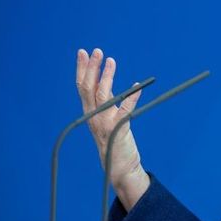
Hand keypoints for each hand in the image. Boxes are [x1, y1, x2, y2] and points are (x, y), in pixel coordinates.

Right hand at [76, 48, 149, 210]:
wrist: (120, 170)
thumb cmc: (115, 143)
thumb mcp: (107, 122)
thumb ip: (107, 106)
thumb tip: (111, 85)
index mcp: (90, 113)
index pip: (82, 87)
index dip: (82, 69)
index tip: (82, 52)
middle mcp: (93, 117)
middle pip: (88, 88)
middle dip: (91, 68)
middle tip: (95, 50)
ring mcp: (104, 124)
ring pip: (102, 96)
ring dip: (107, 77)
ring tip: (111, 60)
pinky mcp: (118, 130)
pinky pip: (125, 111)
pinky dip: (131, 97)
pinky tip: (138, 85)